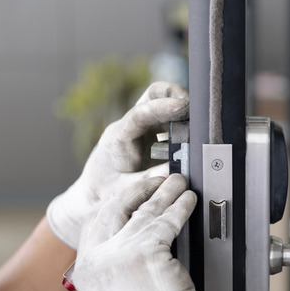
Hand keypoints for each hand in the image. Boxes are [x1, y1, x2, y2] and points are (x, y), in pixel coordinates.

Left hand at [47, 81, 188, 248]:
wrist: (91, 195)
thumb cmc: (104, 193)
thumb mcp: (126, 190)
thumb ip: (152, 180)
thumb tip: (179, 173)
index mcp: (118, 137)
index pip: (141, 113)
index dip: (164, 107)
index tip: (186, 107)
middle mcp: (129, 126)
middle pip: (154, 95)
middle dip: (176, 97)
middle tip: (197, 113)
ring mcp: (140, 128)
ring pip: (162, 104)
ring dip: (181, 111)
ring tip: (198, 129)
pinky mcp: (149, 134)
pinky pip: (168, 121)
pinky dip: (182, 125)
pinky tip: (191, 141)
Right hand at [73, 174, 199, 290]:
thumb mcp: (112, 287)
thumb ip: (113, 258)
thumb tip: (132, 226)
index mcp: (85, 266)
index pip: (96, 219)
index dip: (117, 200)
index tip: (134, 192)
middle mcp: (98, 257)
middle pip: (117, 207)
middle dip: (139, 189)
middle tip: (156, 181)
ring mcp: (121, 252)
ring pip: (145, 211)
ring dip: (165, 192)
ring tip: (178, 182)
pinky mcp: (147, 251)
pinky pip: (168, 221)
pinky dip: (181, 207)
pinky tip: (188, 201)